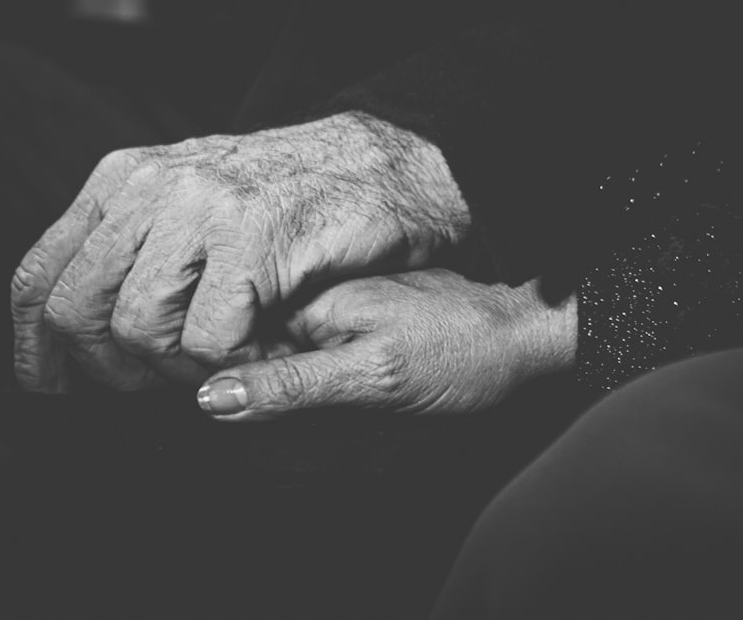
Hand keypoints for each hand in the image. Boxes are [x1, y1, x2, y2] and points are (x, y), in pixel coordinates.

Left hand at [12, 112, 469, 391]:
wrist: (376, 166)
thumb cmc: (284, 200)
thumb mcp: (187, 204)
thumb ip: (131, 248)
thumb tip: (76, 324)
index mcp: (123, 179)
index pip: (39, 273)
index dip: (32, 346)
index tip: (49, 387)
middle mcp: (151, 185)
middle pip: (78, 311)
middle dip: (111, 370)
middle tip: (158, 384)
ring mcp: (201, 207)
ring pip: (139, 330)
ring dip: (181, 371)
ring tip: (227, 359)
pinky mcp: (252, 235)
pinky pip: (208, 339)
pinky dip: (236, 365)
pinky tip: (264, 348)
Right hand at [195, 270, 576, 419]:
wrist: (529, 336)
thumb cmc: (463, 349)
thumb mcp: (373, 375)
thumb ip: (294, 385)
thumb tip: (213, 397)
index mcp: (309, 308)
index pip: (239, 359)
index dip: (238, 402)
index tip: (244, 434)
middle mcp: (319, 311)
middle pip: (264, 370)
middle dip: (273, 410)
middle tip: (308, 433)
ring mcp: (343, 324)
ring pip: (295, 376)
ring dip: (302, 412)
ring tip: (338, 425)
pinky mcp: (364, 338)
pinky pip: (326, 375)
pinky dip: (330, 402)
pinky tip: (350, 415)